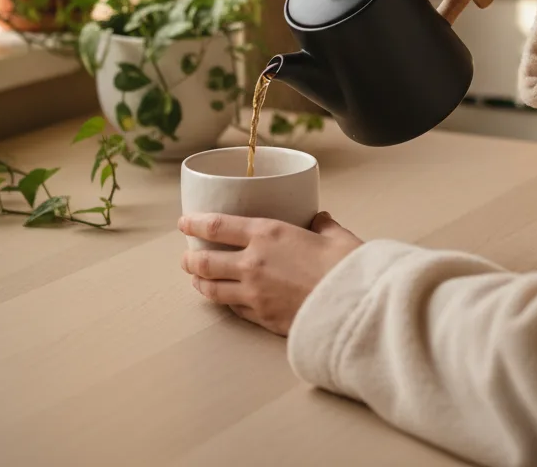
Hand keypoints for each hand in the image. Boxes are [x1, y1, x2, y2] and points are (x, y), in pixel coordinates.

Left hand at [179, 212, 362, 335]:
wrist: (352, 307)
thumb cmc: (346, 267)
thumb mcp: (336, 236)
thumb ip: (322, 225)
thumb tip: (320, 219)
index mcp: (268, 234)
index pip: (217, 226)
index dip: (195, 223)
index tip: (184, 222)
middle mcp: (253, 262)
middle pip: (206, 261)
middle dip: (191, 259)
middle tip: (186, 257)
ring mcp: (254, 294)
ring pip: (212, 289)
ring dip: (200, 283)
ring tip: (196, 280)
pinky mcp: (262, 318)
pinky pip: (234, 309)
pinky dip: (225, 303)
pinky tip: (225, 300)